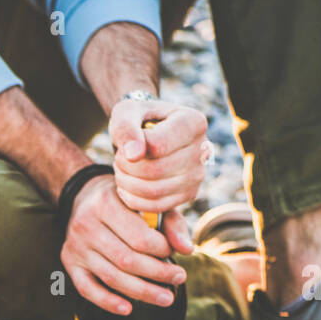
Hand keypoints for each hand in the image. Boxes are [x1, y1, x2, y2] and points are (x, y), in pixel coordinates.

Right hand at [61, 172, 187, 313]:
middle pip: (126, 260)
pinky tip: (128, 309)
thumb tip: (187, 250)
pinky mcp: (70, 263)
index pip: (139, 238)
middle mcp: (86, 225)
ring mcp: (76, 246)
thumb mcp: (148, 203)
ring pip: (111, 277)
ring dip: (142, 292)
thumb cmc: (125, 202)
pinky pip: (87, 289)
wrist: (86, 198)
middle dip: (158, 274)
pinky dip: (107, 302)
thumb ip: (171, 223)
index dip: (162, 251)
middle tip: (179, 278)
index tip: (174, 254)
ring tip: (166, 298)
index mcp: (106, 204)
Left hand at [109, 96, 209, 236]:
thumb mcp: (125, 113)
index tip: (124, 143)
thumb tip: (134, 155)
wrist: (147, 135)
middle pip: (155, 171)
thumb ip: (126, 128)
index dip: (131, 149)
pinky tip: (126, 185)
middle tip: (118, 159)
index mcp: (193, 122)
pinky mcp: (190, 194)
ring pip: (154, 191)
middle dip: (126, 167)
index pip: (157, 146)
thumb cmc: (136, 120)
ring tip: (121, 169)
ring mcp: (198, 175)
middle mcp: (203, 149)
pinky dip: (133, 198)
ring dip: (127, 183)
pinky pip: (156, 206)